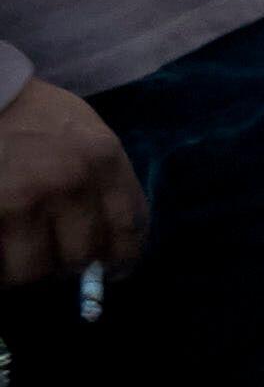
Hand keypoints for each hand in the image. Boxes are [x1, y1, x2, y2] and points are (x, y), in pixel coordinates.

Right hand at [0, 74, 145, 292]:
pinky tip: (3, 250)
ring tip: (20, 254)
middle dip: (67, 265)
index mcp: (103, 159)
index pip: (128, 228)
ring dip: (26, 270)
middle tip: (54, 257)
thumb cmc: (36, 115)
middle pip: (80, 257)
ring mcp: (23, 199)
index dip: (120, 259)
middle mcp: (69, 181)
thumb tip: (112, 243)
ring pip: (32, 271)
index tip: (111, 269)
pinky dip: (0, 266)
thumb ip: (106, 181)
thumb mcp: (89, 133)